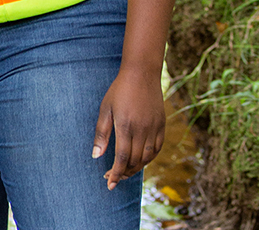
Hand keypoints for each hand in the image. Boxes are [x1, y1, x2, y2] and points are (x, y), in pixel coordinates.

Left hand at [92, 63, 165, 189]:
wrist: (141, 74)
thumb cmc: (119, 91)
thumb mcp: (105, 109)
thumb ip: (101, 133)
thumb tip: (96, 156)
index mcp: (125, 126)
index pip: (122, 158)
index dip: (116, 173)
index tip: (109, 184)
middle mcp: (142, 130)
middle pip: (135, 160)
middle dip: (123, 173)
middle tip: (113, 177)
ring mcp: (154, 128)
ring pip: (147, 157)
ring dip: (136, 168)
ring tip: (125, 172)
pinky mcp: (162, 125)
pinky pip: (157, 149)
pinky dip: (148, 158)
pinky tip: (140, 160)